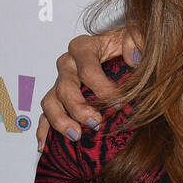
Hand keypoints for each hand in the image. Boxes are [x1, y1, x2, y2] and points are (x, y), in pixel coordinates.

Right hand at [36, 29, 135, 150]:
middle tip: (96, 123)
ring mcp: (61, 81)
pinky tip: (46, 146)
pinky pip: (45, 114)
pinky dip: (44, 130)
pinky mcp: (59, 97)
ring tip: (76, 136)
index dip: (102, 89)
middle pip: (65, 88)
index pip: (88, 70)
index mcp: (84, 47)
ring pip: (50, 102)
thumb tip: (133, 57)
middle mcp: (68, 64)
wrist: (123, 48)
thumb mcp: (137, 36)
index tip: (119, 104)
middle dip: (79, 108)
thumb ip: (137, 40)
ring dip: (61, 121)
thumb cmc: (129, 43)